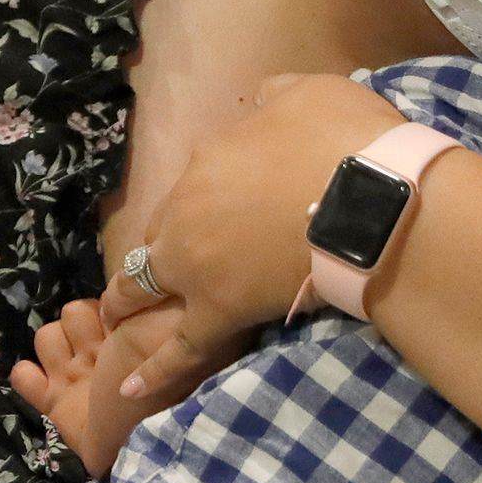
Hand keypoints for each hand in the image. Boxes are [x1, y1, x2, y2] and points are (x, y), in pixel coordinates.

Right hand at [13, 296, 192, 475]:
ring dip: (56, 343)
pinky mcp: (53, 403)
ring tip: (72, 365)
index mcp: (126, 340)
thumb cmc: (160, 387)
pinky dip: (25, 375)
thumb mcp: (158, 340)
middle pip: (70, 314)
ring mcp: (72, 378)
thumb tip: (122, 301)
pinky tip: (40, 381)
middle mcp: (97, 355)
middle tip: (97, 346)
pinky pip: (23, 376)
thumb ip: (143, 316)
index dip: (110, 308)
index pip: (103, 303)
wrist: (145, 445)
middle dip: (82, 323)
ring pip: (47, 336)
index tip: (122, 326)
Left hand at [98, 72, 406, 406]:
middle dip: (159, 249)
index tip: (223, 212)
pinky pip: (178, 347)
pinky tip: (128, 389)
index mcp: (208, 160)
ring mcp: (196, 266)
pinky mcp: (216, 311)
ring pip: (146, 287)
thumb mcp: (306, 93)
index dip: (204, 200)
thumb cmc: (344, 140)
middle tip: (161, 267)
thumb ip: (274, 99)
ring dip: (127, 301)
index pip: (193, 184)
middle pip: (159, 235)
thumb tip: (261, 99)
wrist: (366, 198)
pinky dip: (152, 369)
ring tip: (114, 318)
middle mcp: (188, 212)